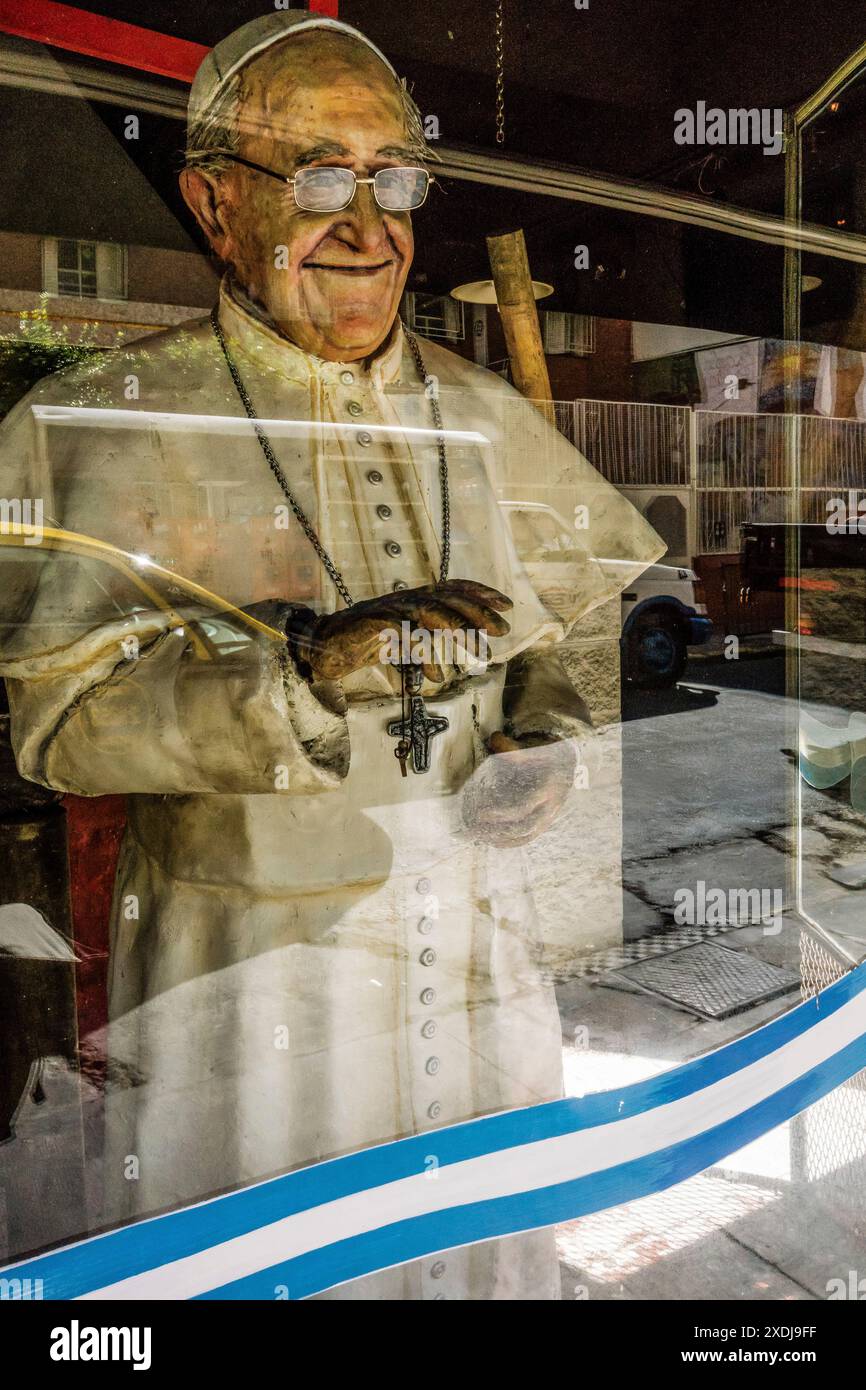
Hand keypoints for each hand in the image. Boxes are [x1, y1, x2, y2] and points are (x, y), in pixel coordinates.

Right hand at [294, 579, 511, 681]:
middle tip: (501, 630)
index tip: (506, 604)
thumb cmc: (364, 644)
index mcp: (413, 598)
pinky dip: (423, 656)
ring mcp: (388, 608)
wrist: (323, 647)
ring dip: (458, 631)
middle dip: (478, 611)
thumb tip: (448, 665)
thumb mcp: (402, 643)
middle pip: (447, 597)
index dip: (480, 592)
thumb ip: (424, 644)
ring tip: (478, 652)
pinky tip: (435, 677)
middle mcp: (403, 598)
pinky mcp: (373, 623)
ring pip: (430, 611)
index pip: (451, 587)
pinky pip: (405, 636)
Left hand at [462, 731, 574, 846]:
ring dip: (503, 839)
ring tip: (480, 837)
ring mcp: (551, 815)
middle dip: (498, 830)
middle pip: (524, 827)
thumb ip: (512, 746)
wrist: (568, 763)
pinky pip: (530, 837)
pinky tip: (493, 841)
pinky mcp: (546, 821)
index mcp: (548, 787)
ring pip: (527, 836)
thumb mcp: (530, 748)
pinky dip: (511, 842)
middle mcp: (552, 805)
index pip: (524, 808)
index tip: (480, 813)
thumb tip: (495, 739)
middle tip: (475, 828)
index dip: (501, 814)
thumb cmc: (543, 754)